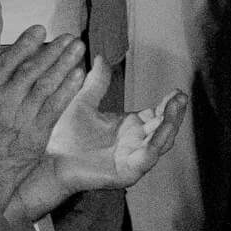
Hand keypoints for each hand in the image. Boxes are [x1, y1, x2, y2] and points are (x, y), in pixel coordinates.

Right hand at [0, 29, 88, 212]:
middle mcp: (4, 101)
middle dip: (52, 50)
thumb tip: (3, 67)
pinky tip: (78, 75)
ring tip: (77, 48)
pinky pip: (56, 105)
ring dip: (65, 63)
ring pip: (47, 83)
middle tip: (68, 37)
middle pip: (32, 68)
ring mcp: (22, 116)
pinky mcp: (38, 132)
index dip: (26, 43)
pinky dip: (68, 88)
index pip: (8, 61)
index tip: (40, 30)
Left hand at [31, 62, 187, 211]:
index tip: (176, 91)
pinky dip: (154, 147)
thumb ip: (96, 83)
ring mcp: (131, 160)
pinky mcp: (125, 173)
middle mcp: (134, 144)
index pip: (157, 116)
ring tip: (174, 110)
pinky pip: (145, 160)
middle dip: (175, 114)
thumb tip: (101, 58)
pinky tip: (158, 132)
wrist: (49, 160)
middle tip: (180, 98)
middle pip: (164, 129)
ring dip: (169, 127)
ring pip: (159, 144)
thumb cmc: (64, 137)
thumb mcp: (83, 103)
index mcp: (129, 128)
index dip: (169, 105)